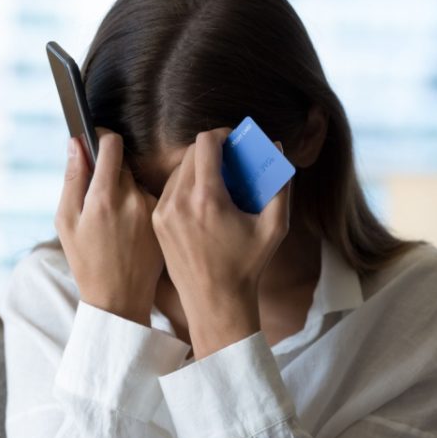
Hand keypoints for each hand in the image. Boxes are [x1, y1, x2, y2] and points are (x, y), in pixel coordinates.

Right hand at [55, 128, 163, 325]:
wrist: (119, 298)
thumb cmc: (86, 262)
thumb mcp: (66, 221)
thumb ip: (72, 178)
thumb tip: (76, 143)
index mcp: (104, 197)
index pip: (111, 144)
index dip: (101, 137)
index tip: (96, 139)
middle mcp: (132, 199)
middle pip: (123, 163)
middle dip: (110, 170)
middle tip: (99, 194)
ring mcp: (153, 209)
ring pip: (136, 182)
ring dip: (125, 189)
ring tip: (115, 221)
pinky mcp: (165, 220)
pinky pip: (150, 199)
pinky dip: (138, 206)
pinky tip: (131, 230)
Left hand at [151, 128, 292, 357]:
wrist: (215, 301)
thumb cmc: (248, 265)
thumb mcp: (274, 226)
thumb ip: (280, 184)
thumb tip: (276, 147)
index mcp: (208, 199)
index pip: (205, 143)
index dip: (221, 135)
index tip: (233, 142)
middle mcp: (179, 201)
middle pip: (190, 153)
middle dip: (211, 151)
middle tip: (229, 161)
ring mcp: (163, 212)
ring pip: (178, 170)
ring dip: (197, 168)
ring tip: (216, 182)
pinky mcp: (156, 222)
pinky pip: (169, 190)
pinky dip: (184, 186)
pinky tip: (201, 200)